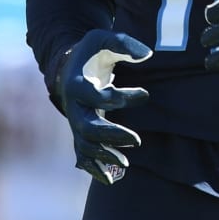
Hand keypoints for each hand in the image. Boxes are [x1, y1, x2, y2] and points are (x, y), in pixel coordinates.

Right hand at [57, 29, 151, 184]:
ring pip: (85, 146)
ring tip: (127, 164)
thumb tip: (148, 55)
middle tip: (137, 140)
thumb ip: (125, 44)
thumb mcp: (104, 39)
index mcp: (76, 84)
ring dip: (105, 156)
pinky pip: (83, 156)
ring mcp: (75, 122)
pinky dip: (94, 169)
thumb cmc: (92, 52)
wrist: (70, 67)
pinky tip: (111, 180)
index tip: (143, 94)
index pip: (95, 96)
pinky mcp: (80, 132)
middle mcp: (72, 107)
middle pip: (87, 128)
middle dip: (111, 135)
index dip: (118, 98)